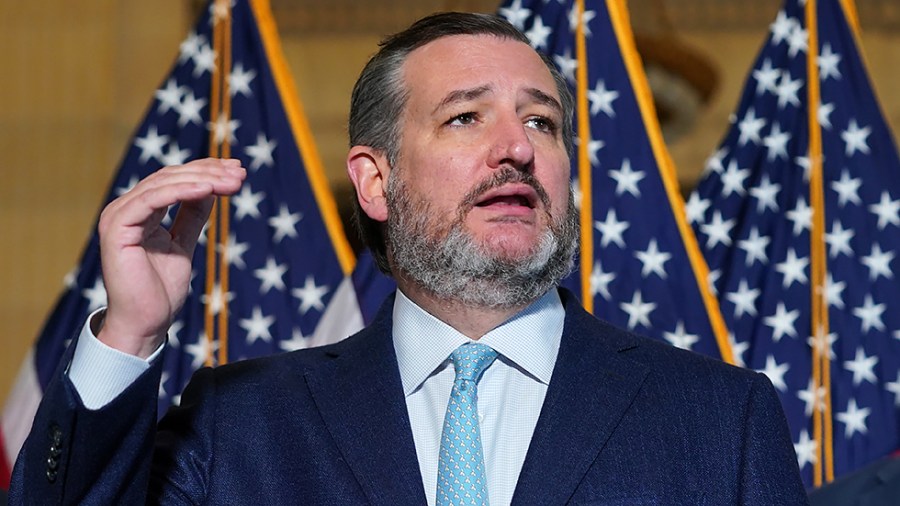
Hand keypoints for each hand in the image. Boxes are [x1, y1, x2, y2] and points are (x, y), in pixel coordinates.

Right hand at [96, 158, 245, 357]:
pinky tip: (208, 189)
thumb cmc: (160, 290)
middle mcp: (125, 209)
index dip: (206, 171)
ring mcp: (118, 216)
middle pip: (170, 177)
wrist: (146, 323)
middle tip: (240, 174)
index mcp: (139, 211)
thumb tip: (210, 187)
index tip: (238, 171)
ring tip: (232, 182)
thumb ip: (192, 215)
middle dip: (209, 172)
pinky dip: (181, 191)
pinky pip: (152, 200)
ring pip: (163, 184)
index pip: (174, 180)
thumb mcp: (183, 243)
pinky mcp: (117, 228)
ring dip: (202, 179)